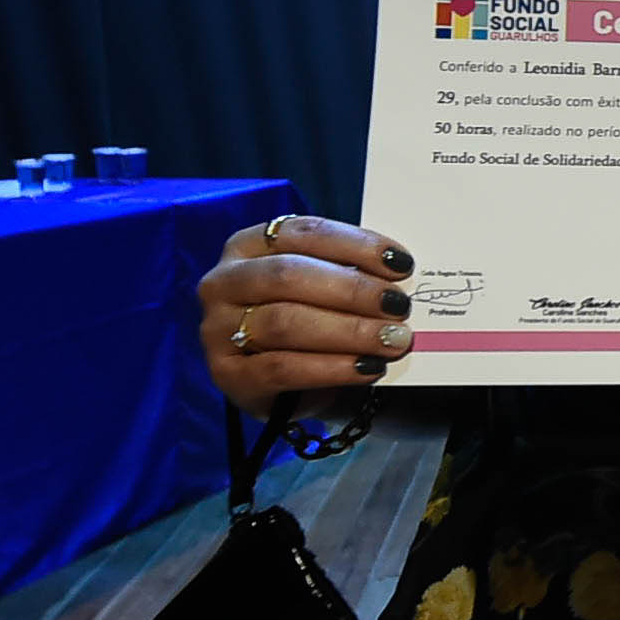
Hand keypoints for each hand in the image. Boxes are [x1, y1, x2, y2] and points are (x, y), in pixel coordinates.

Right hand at [198, 213, 416, 414]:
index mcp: (248, 245)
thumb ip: (349, 272)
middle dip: (353, 290)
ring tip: (393, 340)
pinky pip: (282, 369)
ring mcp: (218, 330)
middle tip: (398, 306)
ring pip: (286, 323)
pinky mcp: (228, 375)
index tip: (401, 264)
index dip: (356, 245)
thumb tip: (398, 272)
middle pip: (289, 276)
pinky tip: (368, 368)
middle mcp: (224, 282)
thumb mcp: (322, 287)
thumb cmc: (309, 321)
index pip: (304, 233)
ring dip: (349, 331)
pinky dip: (332, 368)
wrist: (286, 386)